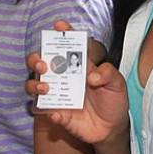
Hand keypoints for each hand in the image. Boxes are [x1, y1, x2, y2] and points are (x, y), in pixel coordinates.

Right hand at [26, 20, 129, 144]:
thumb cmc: (114, 100)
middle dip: (36, 60)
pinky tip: (58, 114)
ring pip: (34, 86)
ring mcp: (59, 96)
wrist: (113, 128)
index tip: (59, 26)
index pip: (69, 46)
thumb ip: (109, 74)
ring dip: (35, 85)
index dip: (64, 34)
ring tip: (46, 88)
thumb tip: (91, 77)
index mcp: (80, 66)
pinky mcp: (58, 114)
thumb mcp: (118, 84)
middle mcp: (65, 79)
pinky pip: (46, 112)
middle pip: (41, 63)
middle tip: (43, 64)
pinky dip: (50, 112)